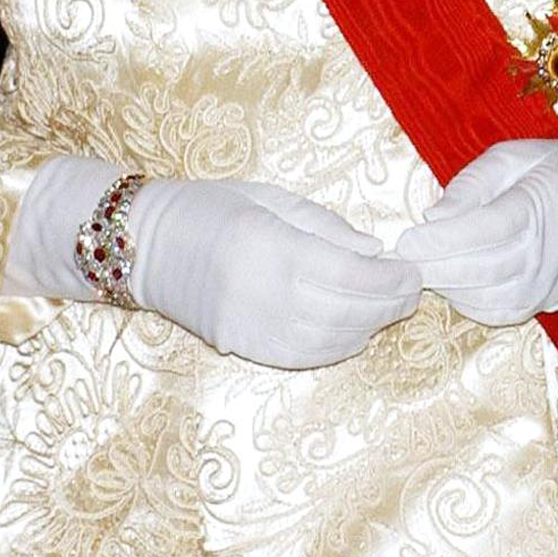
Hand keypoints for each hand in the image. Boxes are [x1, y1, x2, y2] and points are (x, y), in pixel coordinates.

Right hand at [128, 179, 422, 367]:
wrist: (146, 244)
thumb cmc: (212, 207)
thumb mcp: (271, 199)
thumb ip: (326, 226)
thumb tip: (376, 252)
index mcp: (269, 246)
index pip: (348, 275)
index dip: (388, 279)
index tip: (412, 270)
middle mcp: (261, 294)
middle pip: (345, 312)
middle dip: (388, 305)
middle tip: (411, 290)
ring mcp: (250, 329)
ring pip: (329, 341)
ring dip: (368, 327)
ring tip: (389, 307)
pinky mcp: (241, 349)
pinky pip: (303, 357)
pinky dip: (337, 347)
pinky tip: (354, 330)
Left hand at [394, 122, 557, 324]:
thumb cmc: (551, 170)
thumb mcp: (510, 156)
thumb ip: (470, 184)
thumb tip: (432, 217)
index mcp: (539, 204)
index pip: (486, 230)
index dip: (443, 241)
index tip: (407, 241)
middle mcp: (549, 250)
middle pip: (485, 270)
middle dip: (436, 269)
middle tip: (403, 261)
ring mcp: (552, 281)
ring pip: (491, 299)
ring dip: (450, 288)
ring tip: (425, 269)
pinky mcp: (551, 300)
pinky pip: (505, 313)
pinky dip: (472, 305)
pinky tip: (453, 285)